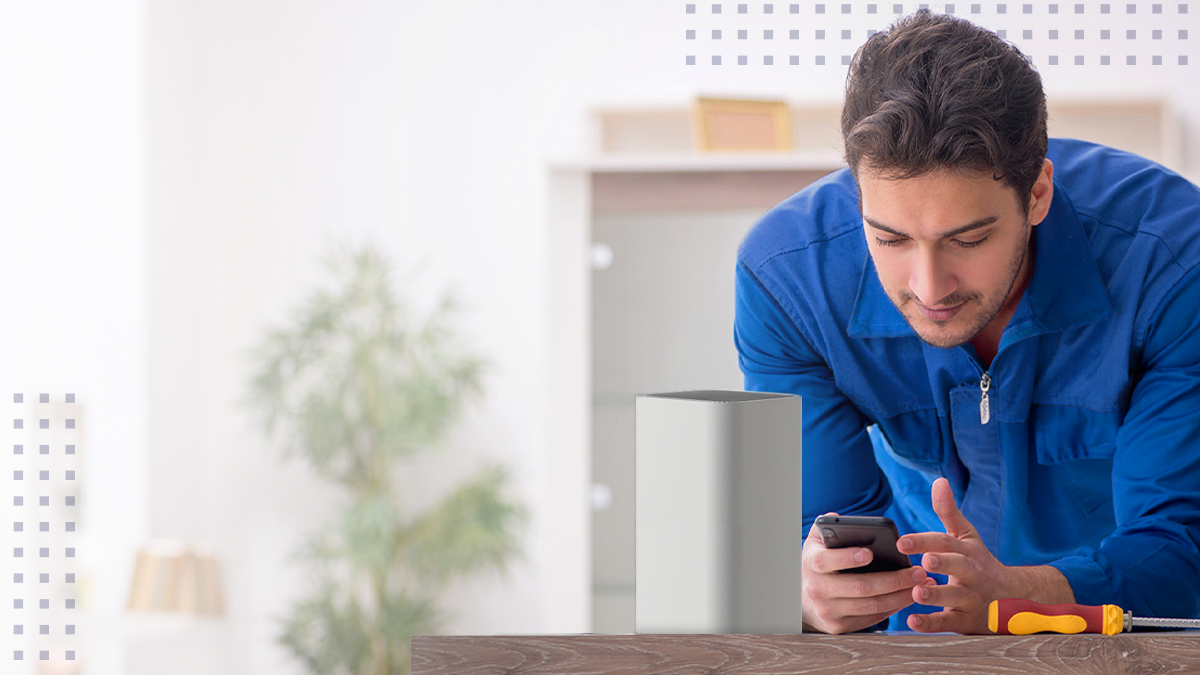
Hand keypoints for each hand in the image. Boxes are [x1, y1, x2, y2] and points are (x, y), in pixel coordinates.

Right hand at [802, 513, 931, 633]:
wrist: (805, 598)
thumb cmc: (820, 562)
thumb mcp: (817, 542)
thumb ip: (828, 526)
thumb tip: (838, 518)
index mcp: (812, 564)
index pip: (828, 561)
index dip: (848, 558)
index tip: (870, 553)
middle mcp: (817, 590)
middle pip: (861, 587)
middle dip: (893, 580)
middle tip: (917, 571)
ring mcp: (828, 611)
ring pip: (871, 606)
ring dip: (900, 596)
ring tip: (920, 584)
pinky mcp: (839, 627)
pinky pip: (872, 618)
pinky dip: (893, 608)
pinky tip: (907, 596)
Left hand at [897, 478, 1072, 633]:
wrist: (1016, 599)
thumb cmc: (981, 564)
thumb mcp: (968, 537)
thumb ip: (949, 512)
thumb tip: (939, 481)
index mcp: (968, 552)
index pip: (946, 543)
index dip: (924, 541)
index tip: (901, 540)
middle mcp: (971, 575)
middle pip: (958, 567)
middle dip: (941, 564)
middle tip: (924, 562)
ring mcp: (971, 599)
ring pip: (955, 598)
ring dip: (936, 596)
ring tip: (917, 593)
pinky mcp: (967, 622)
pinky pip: (948, 623)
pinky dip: (931, 623)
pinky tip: (912, 620)